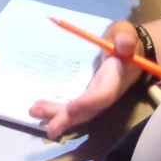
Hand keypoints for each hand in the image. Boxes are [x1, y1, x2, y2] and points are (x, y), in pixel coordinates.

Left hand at [29, 21, 143, 138]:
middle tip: (50, 128)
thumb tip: (124, 43)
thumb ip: (125, 37)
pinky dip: (55, 110)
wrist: (126, 50)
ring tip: (34, 111)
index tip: (72, 108)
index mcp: (116, 78)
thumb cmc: (123, 39)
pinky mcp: (86, 96)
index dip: (90, 102)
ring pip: (78, 113)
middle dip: (69, 119)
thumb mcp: (124, 32)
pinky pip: (72, 108)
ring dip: (56, 115)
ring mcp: (95, 97)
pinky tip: (38, 109)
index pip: (105, 94)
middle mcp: (106, 93)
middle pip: (88, 111)